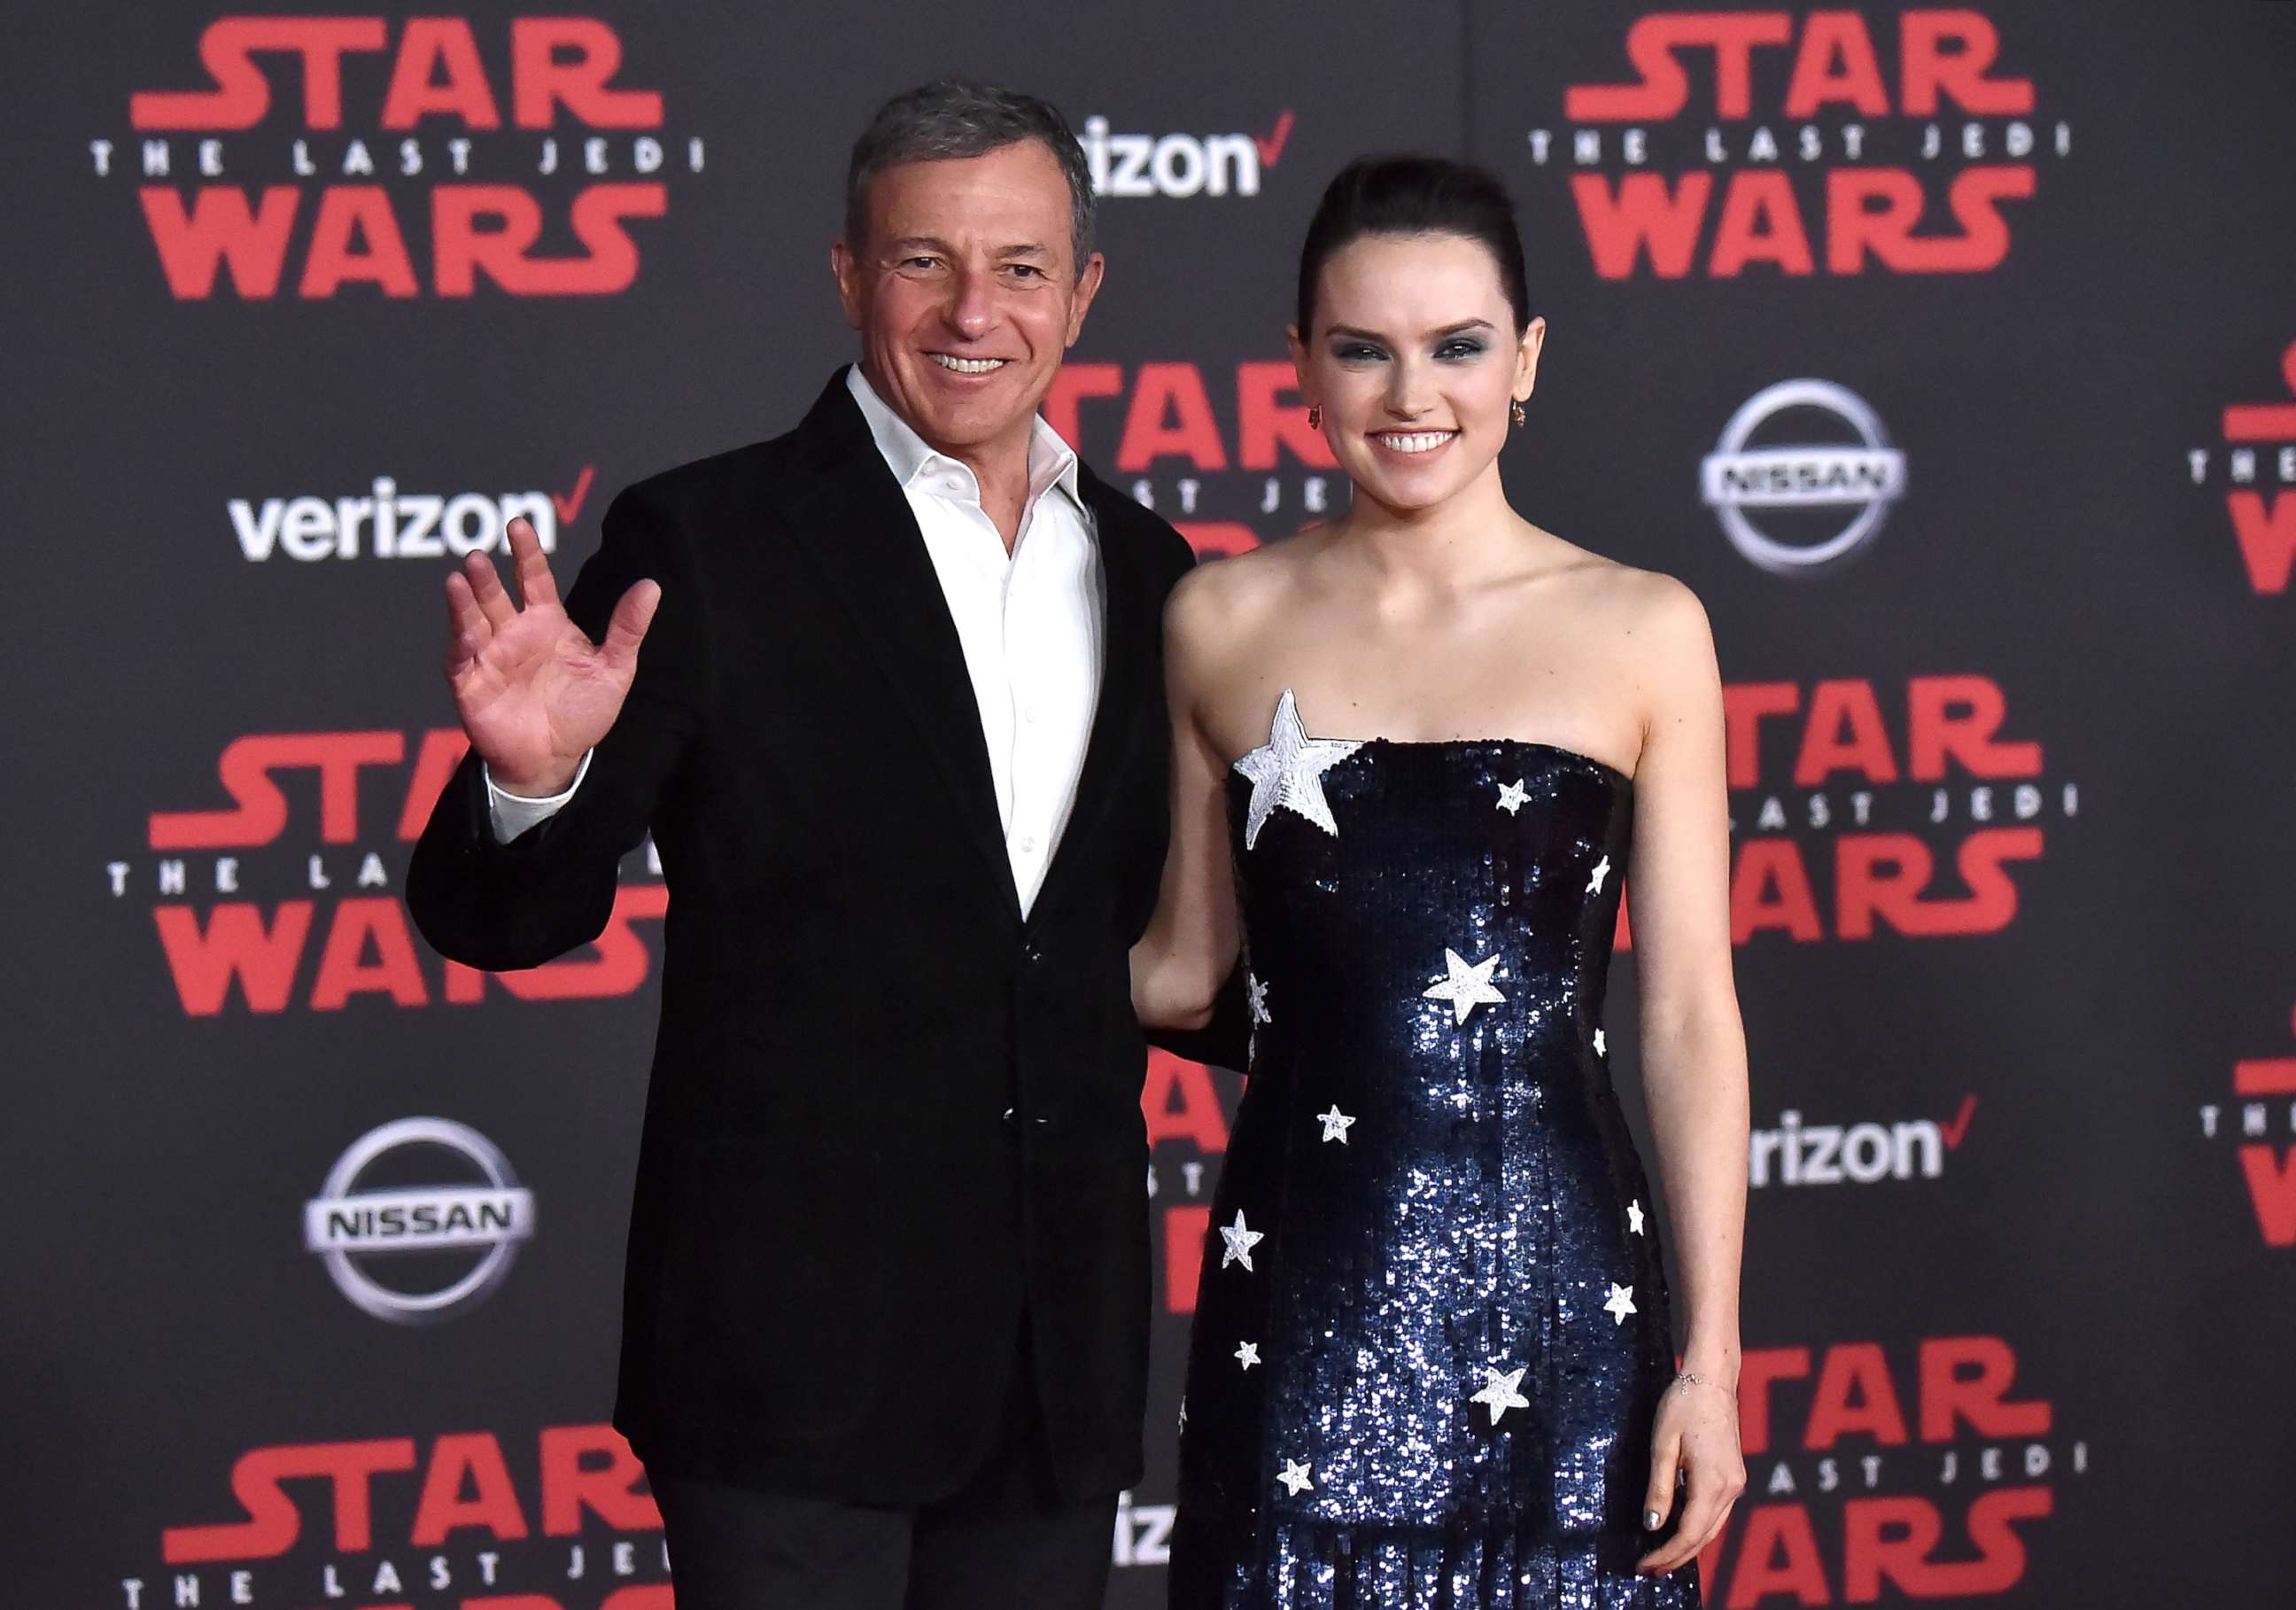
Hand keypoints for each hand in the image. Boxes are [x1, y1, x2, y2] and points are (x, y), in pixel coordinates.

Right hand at [442, 516, 659, 795]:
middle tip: (478, 554)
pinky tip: (462, 630)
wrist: (557, 759)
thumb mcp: (613, 669)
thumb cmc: (582, 712)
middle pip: (496, 596)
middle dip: (486, 577)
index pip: (534, 579)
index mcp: (545, 623)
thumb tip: (651, 585)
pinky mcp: (471, 685)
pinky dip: (460, 643)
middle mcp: (513, 633)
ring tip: (460, 578)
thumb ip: (627, 628)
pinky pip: (461, 660)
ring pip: (472, 622)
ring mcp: (489, 657)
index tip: (518, 524)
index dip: (527, 553)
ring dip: (464, 602)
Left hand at [1636, 1372, 1746, 1575]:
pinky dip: (1698, 1528)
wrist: (1711, 1378)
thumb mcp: (1663, 1445)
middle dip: (1676, 1557)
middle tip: (1648, 1570)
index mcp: (1714, 1483)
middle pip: (1704, 1537)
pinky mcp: (1734, 1475)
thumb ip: (1659, 1488)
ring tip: (1661, 1558)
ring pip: (1713, 1528)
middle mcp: (1731, 1488)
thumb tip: (1653, 1525)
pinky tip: (1679, 1530)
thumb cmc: (1683, 1404)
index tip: (1644, 1566)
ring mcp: (1736, 1482)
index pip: (1689, 1533)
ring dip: (1688, 1546)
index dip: (1666, 1554)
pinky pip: (1716, 1513)